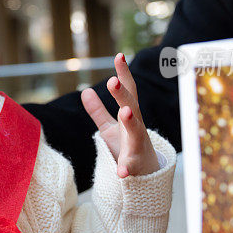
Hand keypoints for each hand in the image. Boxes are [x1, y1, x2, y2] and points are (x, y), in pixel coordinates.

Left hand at [80, 53, 159, 177]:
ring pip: (136, 133)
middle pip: (131, 107)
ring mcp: (137, 146)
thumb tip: (85, 90)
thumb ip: (98, 111)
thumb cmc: (128, 148)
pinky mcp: (135, 166)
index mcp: (130, 116)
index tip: (119, 55)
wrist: (147, 178)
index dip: (124, 74)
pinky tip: (120, 171)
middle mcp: (136, 128)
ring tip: (124, 112)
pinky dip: (126, 168)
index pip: (128, 92)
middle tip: (112, 80)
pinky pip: (130, 167)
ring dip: (130, 122)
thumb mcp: (110, 128)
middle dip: (123, 95)